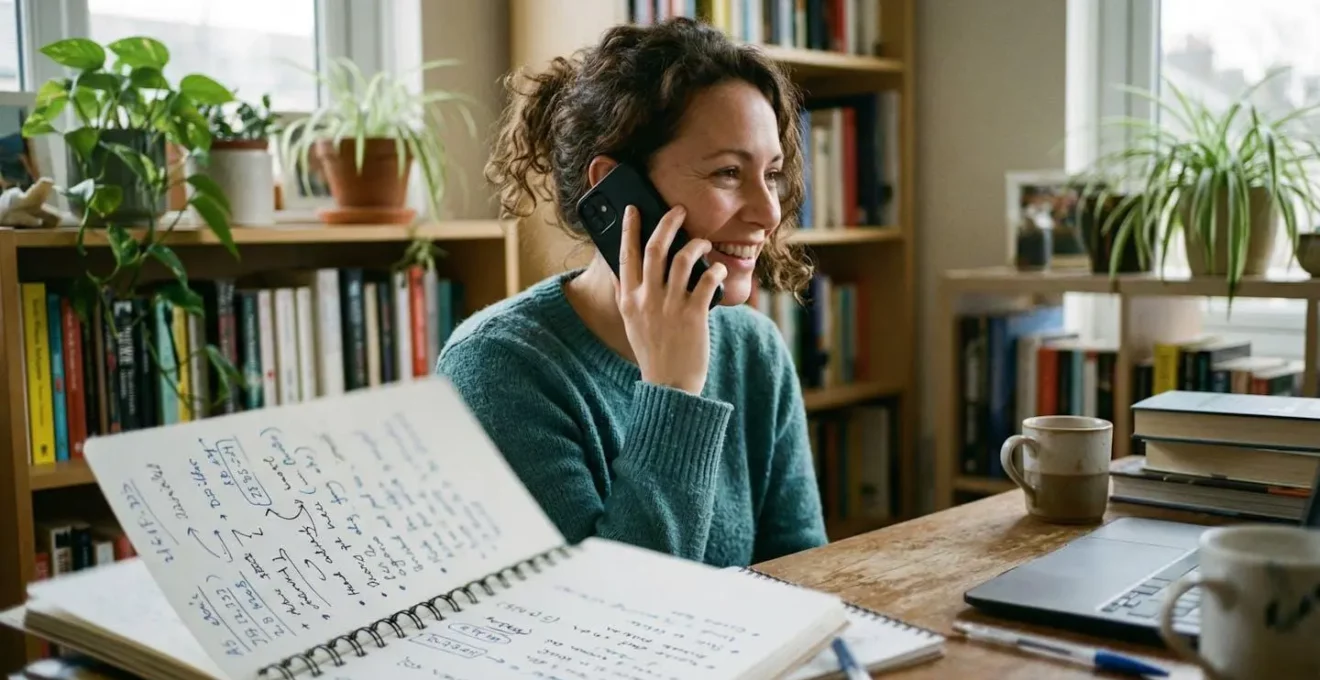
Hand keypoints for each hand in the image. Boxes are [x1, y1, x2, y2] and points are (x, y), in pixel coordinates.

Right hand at [616, 204, 727, 395]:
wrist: (669, 385)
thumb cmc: (653, 352)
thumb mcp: (631, 324)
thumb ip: (626, 297)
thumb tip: (620, 274)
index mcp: (629, 300)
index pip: (625, 255)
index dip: (630, 229)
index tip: (634, 209)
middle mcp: (647, 299)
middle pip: (654, 248)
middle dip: (667, 223)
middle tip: (678, 210)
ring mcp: (670, 306)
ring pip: (682, 259)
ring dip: (696, 244)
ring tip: (703, 243)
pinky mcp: (694, 315)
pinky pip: (707, 280)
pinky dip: (716, 271)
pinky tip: (720, 271)